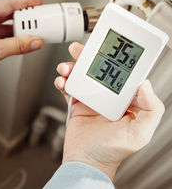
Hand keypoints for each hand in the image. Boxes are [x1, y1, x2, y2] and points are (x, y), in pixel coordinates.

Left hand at [0, 0, 42, 75]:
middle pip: (8, 15)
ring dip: (19, 31)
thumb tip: (33, 41)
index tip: (38, 3)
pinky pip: (2, 36)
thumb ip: (17, 46)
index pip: (8, 4)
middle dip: (25, 19)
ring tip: (32, 34)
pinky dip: (12, 39)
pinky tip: (21, 43)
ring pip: (5, 27)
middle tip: (39, 21)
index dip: (25, 3)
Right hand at [55, 42, 164, 179]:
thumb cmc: (111, 152)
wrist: (85, 163)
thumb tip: (145, 84)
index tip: (109, 49)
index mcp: (126, 100)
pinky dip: (63, 81)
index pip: (124, 75)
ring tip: (66, 68)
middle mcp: (109, 97)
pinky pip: (69, 86)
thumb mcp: (138, 134)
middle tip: (81, 50)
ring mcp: (92, 98)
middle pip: (100, 70)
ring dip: (72, 68)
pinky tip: (61, 82)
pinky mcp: (77, 102)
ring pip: (82, 75)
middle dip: (89, 58)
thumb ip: (150, 110)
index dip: (117, 60)